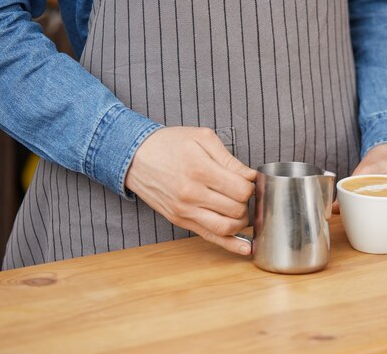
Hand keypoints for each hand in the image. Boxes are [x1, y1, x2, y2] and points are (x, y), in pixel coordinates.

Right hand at [125, 127, 256, 254]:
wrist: (134, 156)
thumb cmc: (169, 144)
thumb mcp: (202, 138)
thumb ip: (230, 159)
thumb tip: (251, 177)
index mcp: (200, 169)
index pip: (241, 190)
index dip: (251, 186)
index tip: (248, 180)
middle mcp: (191, 194)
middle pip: (237, 210)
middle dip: (248, 203)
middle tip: (244, 193)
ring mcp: (184, 210)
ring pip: (226, 228)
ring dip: (242, 222)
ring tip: (241, 209)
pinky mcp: (179, 221)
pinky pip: (209, 237)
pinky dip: (230, 245)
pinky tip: (246, 248)